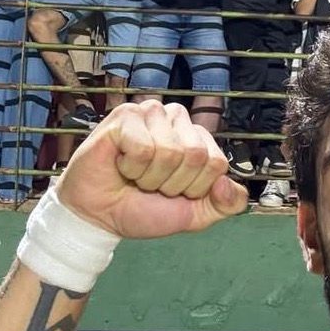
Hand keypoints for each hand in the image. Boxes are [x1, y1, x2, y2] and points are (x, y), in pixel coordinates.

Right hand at [56, 101, 248, 239]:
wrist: (101, 217)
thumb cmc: (144, 208)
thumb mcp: (195, 215)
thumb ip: (226, 204)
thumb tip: (228, 185)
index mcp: (198, 138)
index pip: (217, 163)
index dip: (195, 188)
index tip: (173, 191)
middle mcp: (177, 119)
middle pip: (196, 155)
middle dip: (172, 183)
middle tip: (151, 184)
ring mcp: (151, 113)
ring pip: (170, 152)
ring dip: (149, 177)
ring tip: (135, 175)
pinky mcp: (125, 115)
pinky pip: (143, 148)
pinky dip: (131, 167)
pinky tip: (121, 164)